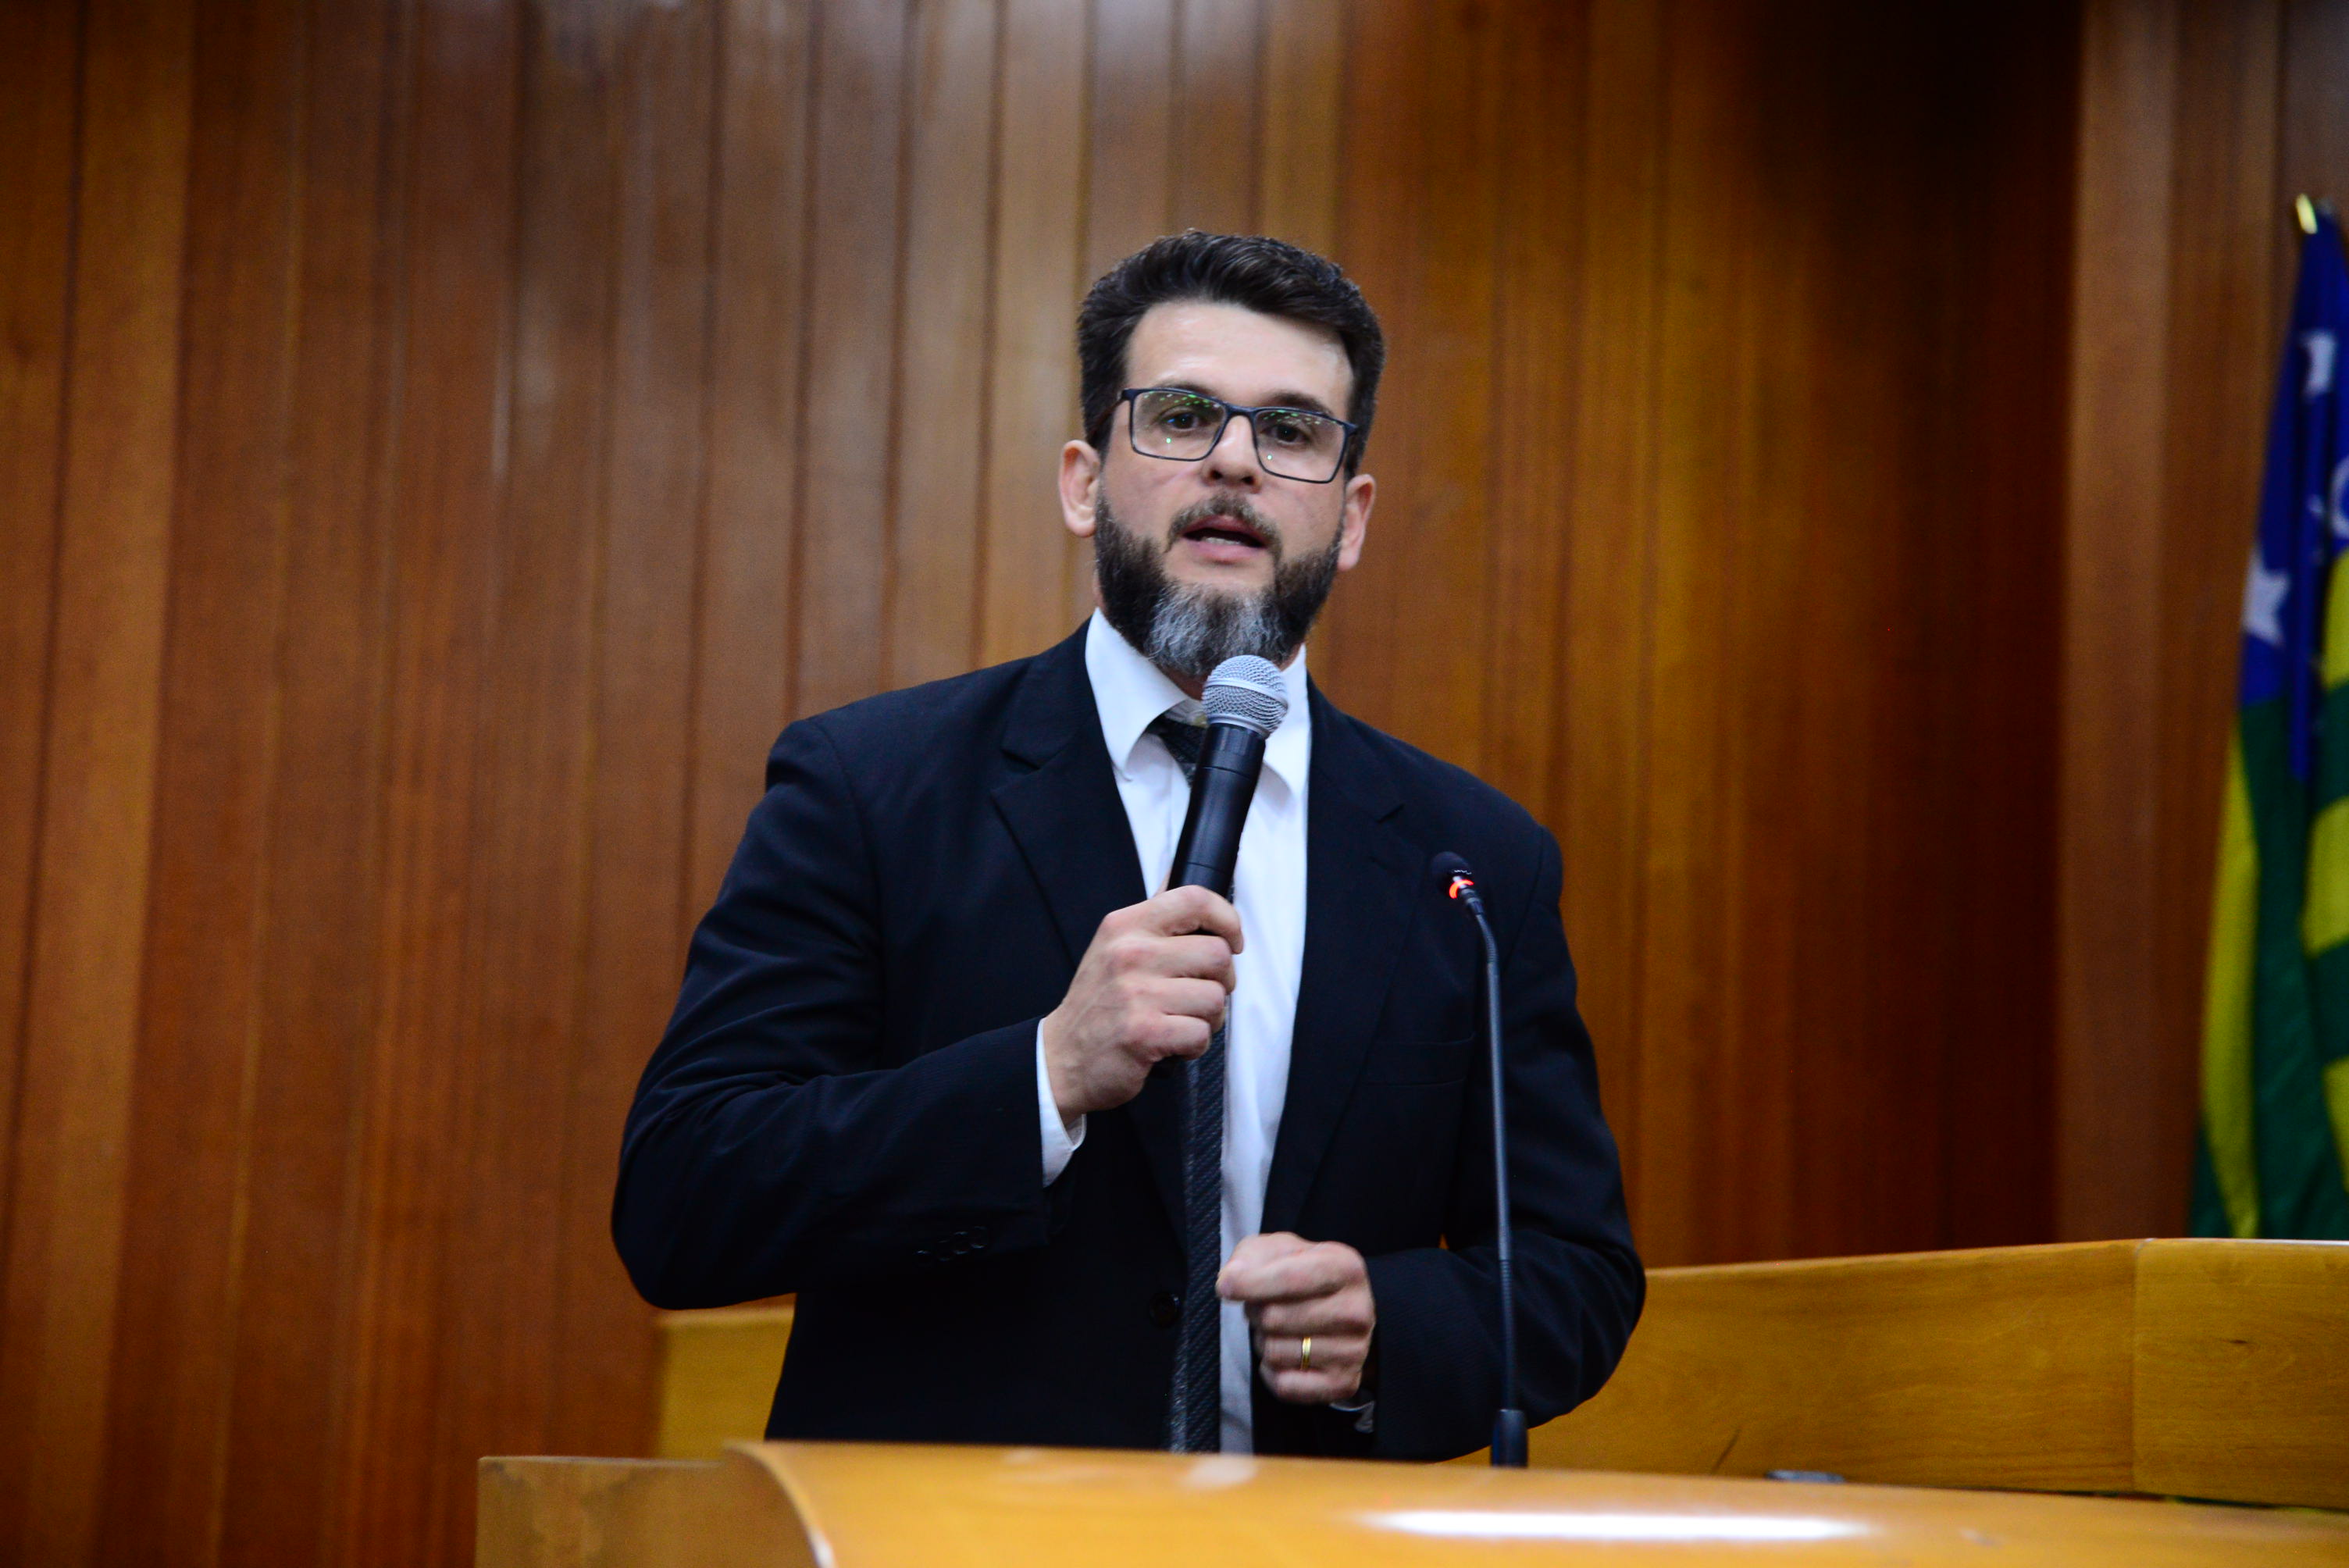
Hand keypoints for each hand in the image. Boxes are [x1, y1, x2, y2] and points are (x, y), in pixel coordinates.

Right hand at [1040, 886, 1240, 1120]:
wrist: (1061, 1058)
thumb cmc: (1096, 1004)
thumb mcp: (1113, 946)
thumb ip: (1152, 914)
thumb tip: (1178, 870)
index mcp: (1125, 926)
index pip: (1195, 899)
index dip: (1227, 919)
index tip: (1232, 940)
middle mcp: (1129, 953)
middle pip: (1217, 954)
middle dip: (1221, 981)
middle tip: (1200, 993)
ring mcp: (1136, 993)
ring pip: (1215, 998)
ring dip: (1208, 1018)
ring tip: (1181, 1020)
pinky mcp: (1144, 1032)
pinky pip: (1201, 1034)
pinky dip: (1194, 1045)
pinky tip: (1173, 1043)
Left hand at [1219, 1232, 1374, 1404]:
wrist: (1343, 1312)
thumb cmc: (1304, 1276)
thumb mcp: (1280, 1250)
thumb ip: (1252, 1256)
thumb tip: (1230, 1281)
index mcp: (1345, 1268)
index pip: (1288, 1278)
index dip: (1249, 1283)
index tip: (1226, 1285)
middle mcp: (1357, 1310)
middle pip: (1274, 1318)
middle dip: (1257, 1312)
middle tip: (1267, 1306)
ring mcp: (1354, 1351)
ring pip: (1275, 1353)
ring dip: (1265, 1341)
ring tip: (1280, 1329)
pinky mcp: (1342, 1383)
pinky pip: (1284, 1385)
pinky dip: (1272, 1372)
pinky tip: (1287, 1356)